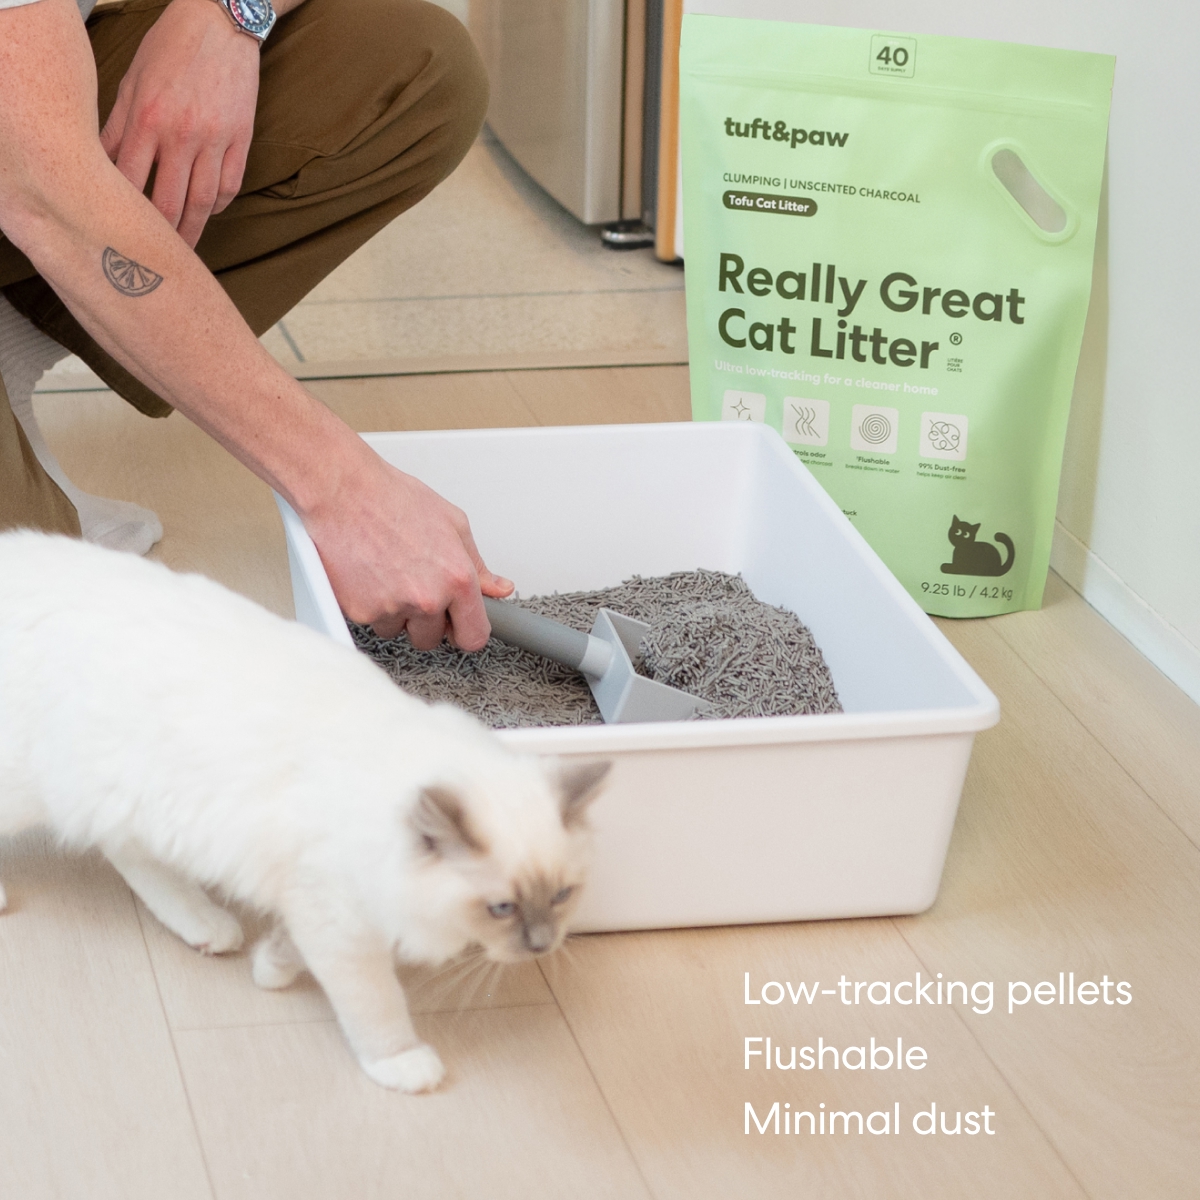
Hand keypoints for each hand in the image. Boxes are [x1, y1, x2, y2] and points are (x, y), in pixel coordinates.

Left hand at [100, 0, 258, 247]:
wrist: (220, 22)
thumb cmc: (170, 47)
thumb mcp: (133, 80)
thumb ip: (119, 125)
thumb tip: (106, 164)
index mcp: (148, 119)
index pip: (132, 180)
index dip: (126, 211)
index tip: (122, 230)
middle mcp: (182, 135)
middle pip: (170, 201)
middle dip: (162, 234)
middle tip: (156, 255)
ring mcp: (216, 140)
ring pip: (204, 202)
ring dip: (193, 229)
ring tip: (185, 247)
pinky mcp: (241, 140)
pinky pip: (231, 185)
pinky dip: (220, 204)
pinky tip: (209, 211)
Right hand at [303, 450, 512, 651]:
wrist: (343, 491)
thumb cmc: (393, 499)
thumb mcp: (452, 523)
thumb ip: (477, 565)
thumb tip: (498, 588)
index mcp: (457, 579)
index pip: (474, 636)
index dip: (466, 630)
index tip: (459, 624)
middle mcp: (427, 598)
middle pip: (432, 639)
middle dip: (426, 620)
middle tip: (415, 585)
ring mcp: (392, 607)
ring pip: (398, 630)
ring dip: (395, 612)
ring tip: (388, 572)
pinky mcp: (360, 611)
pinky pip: (370, 622)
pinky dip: (370, 604)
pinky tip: (369, 574)